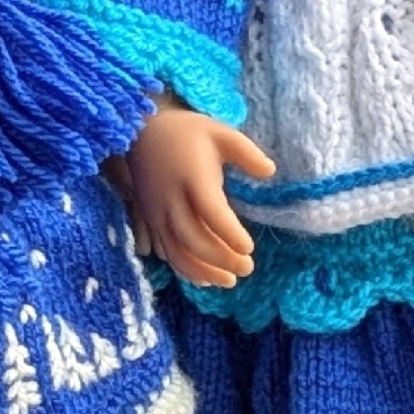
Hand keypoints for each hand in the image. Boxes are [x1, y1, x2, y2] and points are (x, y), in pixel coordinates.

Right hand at [124, 99, 274, 288]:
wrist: (143, 132)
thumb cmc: (189, 133)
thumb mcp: (221, 133)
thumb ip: (247, 153)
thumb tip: (270, 171)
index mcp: (192, 177)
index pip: (210, 211)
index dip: (229, 233)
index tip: (249, 247)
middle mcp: (171, 199)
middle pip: (193, 238)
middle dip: (220, 259)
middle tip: (247, 268)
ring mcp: (157, 212)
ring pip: (177, 251)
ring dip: (203, 271)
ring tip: (230, 281)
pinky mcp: (150, 220)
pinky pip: (166, 251)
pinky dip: (185, 269)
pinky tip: (205, 279)